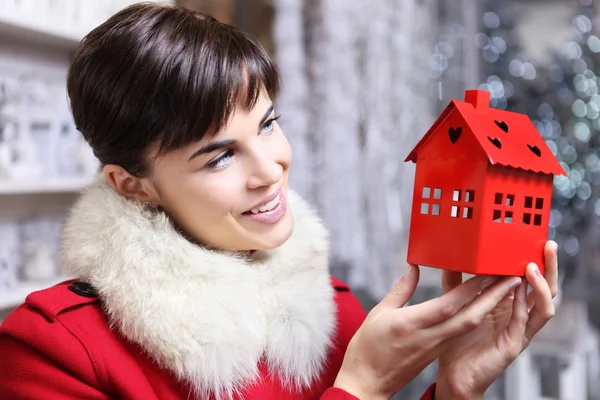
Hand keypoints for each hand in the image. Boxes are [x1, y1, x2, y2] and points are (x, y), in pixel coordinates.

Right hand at [333, 264, 523, 399]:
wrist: (367, 383)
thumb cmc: (368, 348)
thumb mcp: (378, 313)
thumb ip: (401, 290)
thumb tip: (414, 269)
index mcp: (411, 325)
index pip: (448, 305)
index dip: (470, 288)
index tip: (487, 271)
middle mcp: (429, 337)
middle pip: (468, 317)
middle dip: (493, 297)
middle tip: (510, 277)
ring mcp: (435, 347)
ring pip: (468, 325)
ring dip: (488, 307)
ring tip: (503, 288)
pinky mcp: (436, 352)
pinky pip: (460, 332)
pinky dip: (474, 316)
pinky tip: (481, 306)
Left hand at [435, 240, 558, 399]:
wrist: (452, 374)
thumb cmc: (457, 341)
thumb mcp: (456, 304)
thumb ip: (455, 282)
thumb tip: (449, 257)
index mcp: (509, 303)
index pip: (530, 278)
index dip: (535, 259)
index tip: (535, 238)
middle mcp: (518, 315)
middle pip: (544, 288)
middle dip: (549, 266)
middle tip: (547, 245)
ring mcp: (520, 330)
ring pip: (544, 304)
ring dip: (542, 284)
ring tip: (533, 265)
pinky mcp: (514, 344)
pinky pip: (525, 322)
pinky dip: (525, 304)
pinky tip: (520, 289)